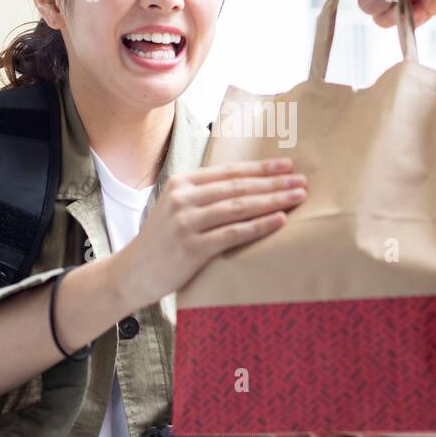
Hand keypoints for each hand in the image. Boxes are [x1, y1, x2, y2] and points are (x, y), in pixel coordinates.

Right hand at [116, 157, 306, 309]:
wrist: (134, 272)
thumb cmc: (163, 241)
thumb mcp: (177, 207)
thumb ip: (204, 195)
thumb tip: (247, 186)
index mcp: (181, 183)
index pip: (229, 171)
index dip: (261, 167)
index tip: (287, 164)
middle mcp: (183, 198)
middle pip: (238, 187)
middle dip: (274, 182)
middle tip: (302, 180)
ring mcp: (186, 222)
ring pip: (239, 207)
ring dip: (273, 200)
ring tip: (297, 197)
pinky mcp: (191, 247)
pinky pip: (233, 234)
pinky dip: (259, 225)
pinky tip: (280, 220)